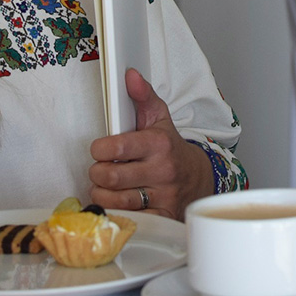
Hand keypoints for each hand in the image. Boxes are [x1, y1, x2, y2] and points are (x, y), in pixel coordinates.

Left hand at [88, 69, 215, 218]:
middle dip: (97, 174)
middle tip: (100, 170)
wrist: (198, 178)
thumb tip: (130, 75)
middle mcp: (162, 170)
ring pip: (114, 201)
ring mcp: (163, 196)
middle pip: (110, 177)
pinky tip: (117, 203)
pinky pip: (128, 219)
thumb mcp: (159, 118)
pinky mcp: (162, 217)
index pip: (117, 147)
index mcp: (159, 143)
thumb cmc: (170, 148)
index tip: (99, 150)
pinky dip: (116, 214)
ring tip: (106, 187)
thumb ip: (142, 95)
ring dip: (102, 195)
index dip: (99, 149)